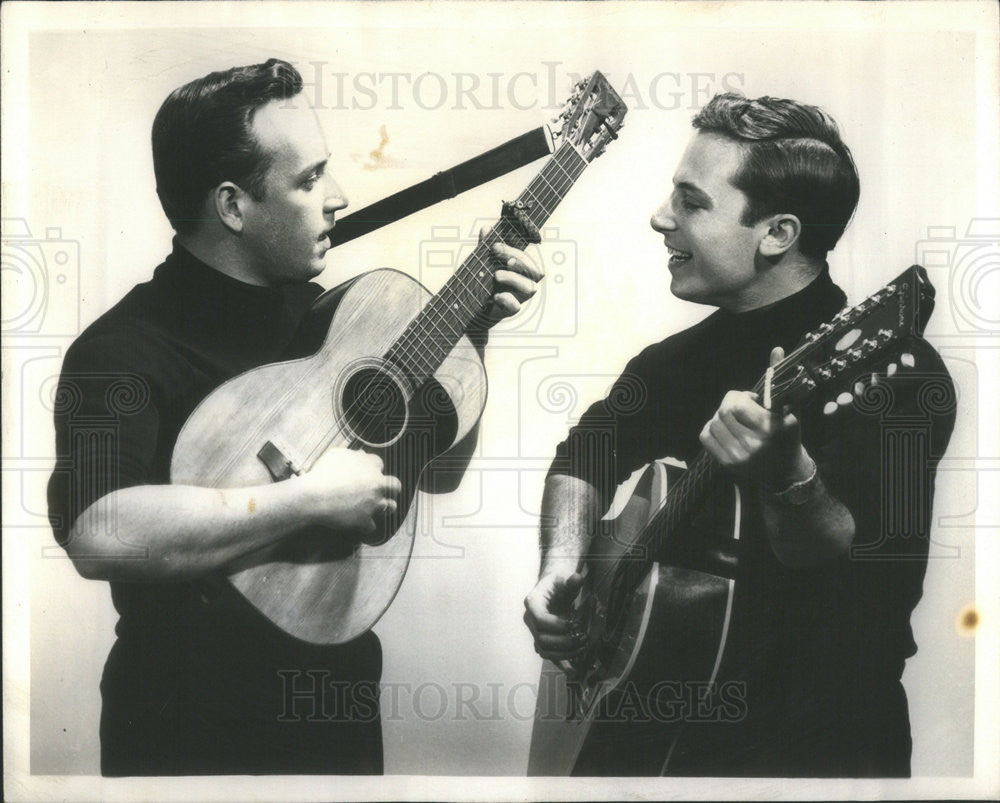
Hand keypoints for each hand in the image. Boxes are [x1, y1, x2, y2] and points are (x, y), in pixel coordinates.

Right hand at [295, 447, 401, 542]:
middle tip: (380, 490)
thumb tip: (360, 453)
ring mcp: (373, 503)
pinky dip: (365, 525)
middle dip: (390, 487)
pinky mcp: (365, 520)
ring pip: (391, 507)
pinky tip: (360, 524)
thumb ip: (351, 454)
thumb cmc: (322, 473)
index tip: (366, 473)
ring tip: (379, 508)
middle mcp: (376, 484)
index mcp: (370, 466)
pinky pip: (371, 526)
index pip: (379, 464)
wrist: (315, 496)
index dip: (372, 469)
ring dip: (385, 507)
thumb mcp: (336, 455)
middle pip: (395, 485)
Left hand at [480, 227, 543, 323]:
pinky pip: (516, 307)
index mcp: (524, 268)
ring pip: (530, 288)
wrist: (477, 303)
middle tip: (501, 257)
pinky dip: (507, 300)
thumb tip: (486, 229)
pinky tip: (496, 295)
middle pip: (537, 271)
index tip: (495, 246)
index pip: (531, 256)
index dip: (516, 250)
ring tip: (496, 275)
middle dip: (520, 261)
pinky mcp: (511, 309)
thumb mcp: (485, 260)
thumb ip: (486, 246)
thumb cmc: (487, 277)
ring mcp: (520, 296)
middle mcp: (527, 281)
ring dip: (514, 278)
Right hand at [523, 571, 585, 660]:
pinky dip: (562, 664)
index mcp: (533, 603)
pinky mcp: (544, 641)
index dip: (556, 625)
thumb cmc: (559, 582)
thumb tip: (577, 579)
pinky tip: (574, 671)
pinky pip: (550, 656)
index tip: (573, 624)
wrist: (555, 588)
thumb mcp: (565, 578)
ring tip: (582, 647)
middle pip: (542, 639)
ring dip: (565, 653)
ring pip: (544, 651)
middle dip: (564, 641)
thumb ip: (571, 581)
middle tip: (583, 637)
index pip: (539, 619)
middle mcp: (531, 620)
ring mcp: (536, 632)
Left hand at [699, 347, 813, 488]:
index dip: (740, 397)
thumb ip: (780, 379)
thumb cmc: (787, 435)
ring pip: (713, 422)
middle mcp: (754, 444)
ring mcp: (739, 456)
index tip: (751, 400)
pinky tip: (725, 429)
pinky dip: (712, 428)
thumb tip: (776, 349)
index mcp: (772, 428)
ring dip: (721, 416)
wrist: (784, 471)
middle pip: (723, 411)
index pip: (736, 405)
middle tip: (741, 408)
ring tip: (735, 419)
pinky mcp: (727, 464)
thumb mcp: (790, 408)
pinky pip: (705, 436)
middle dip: (730, 404)